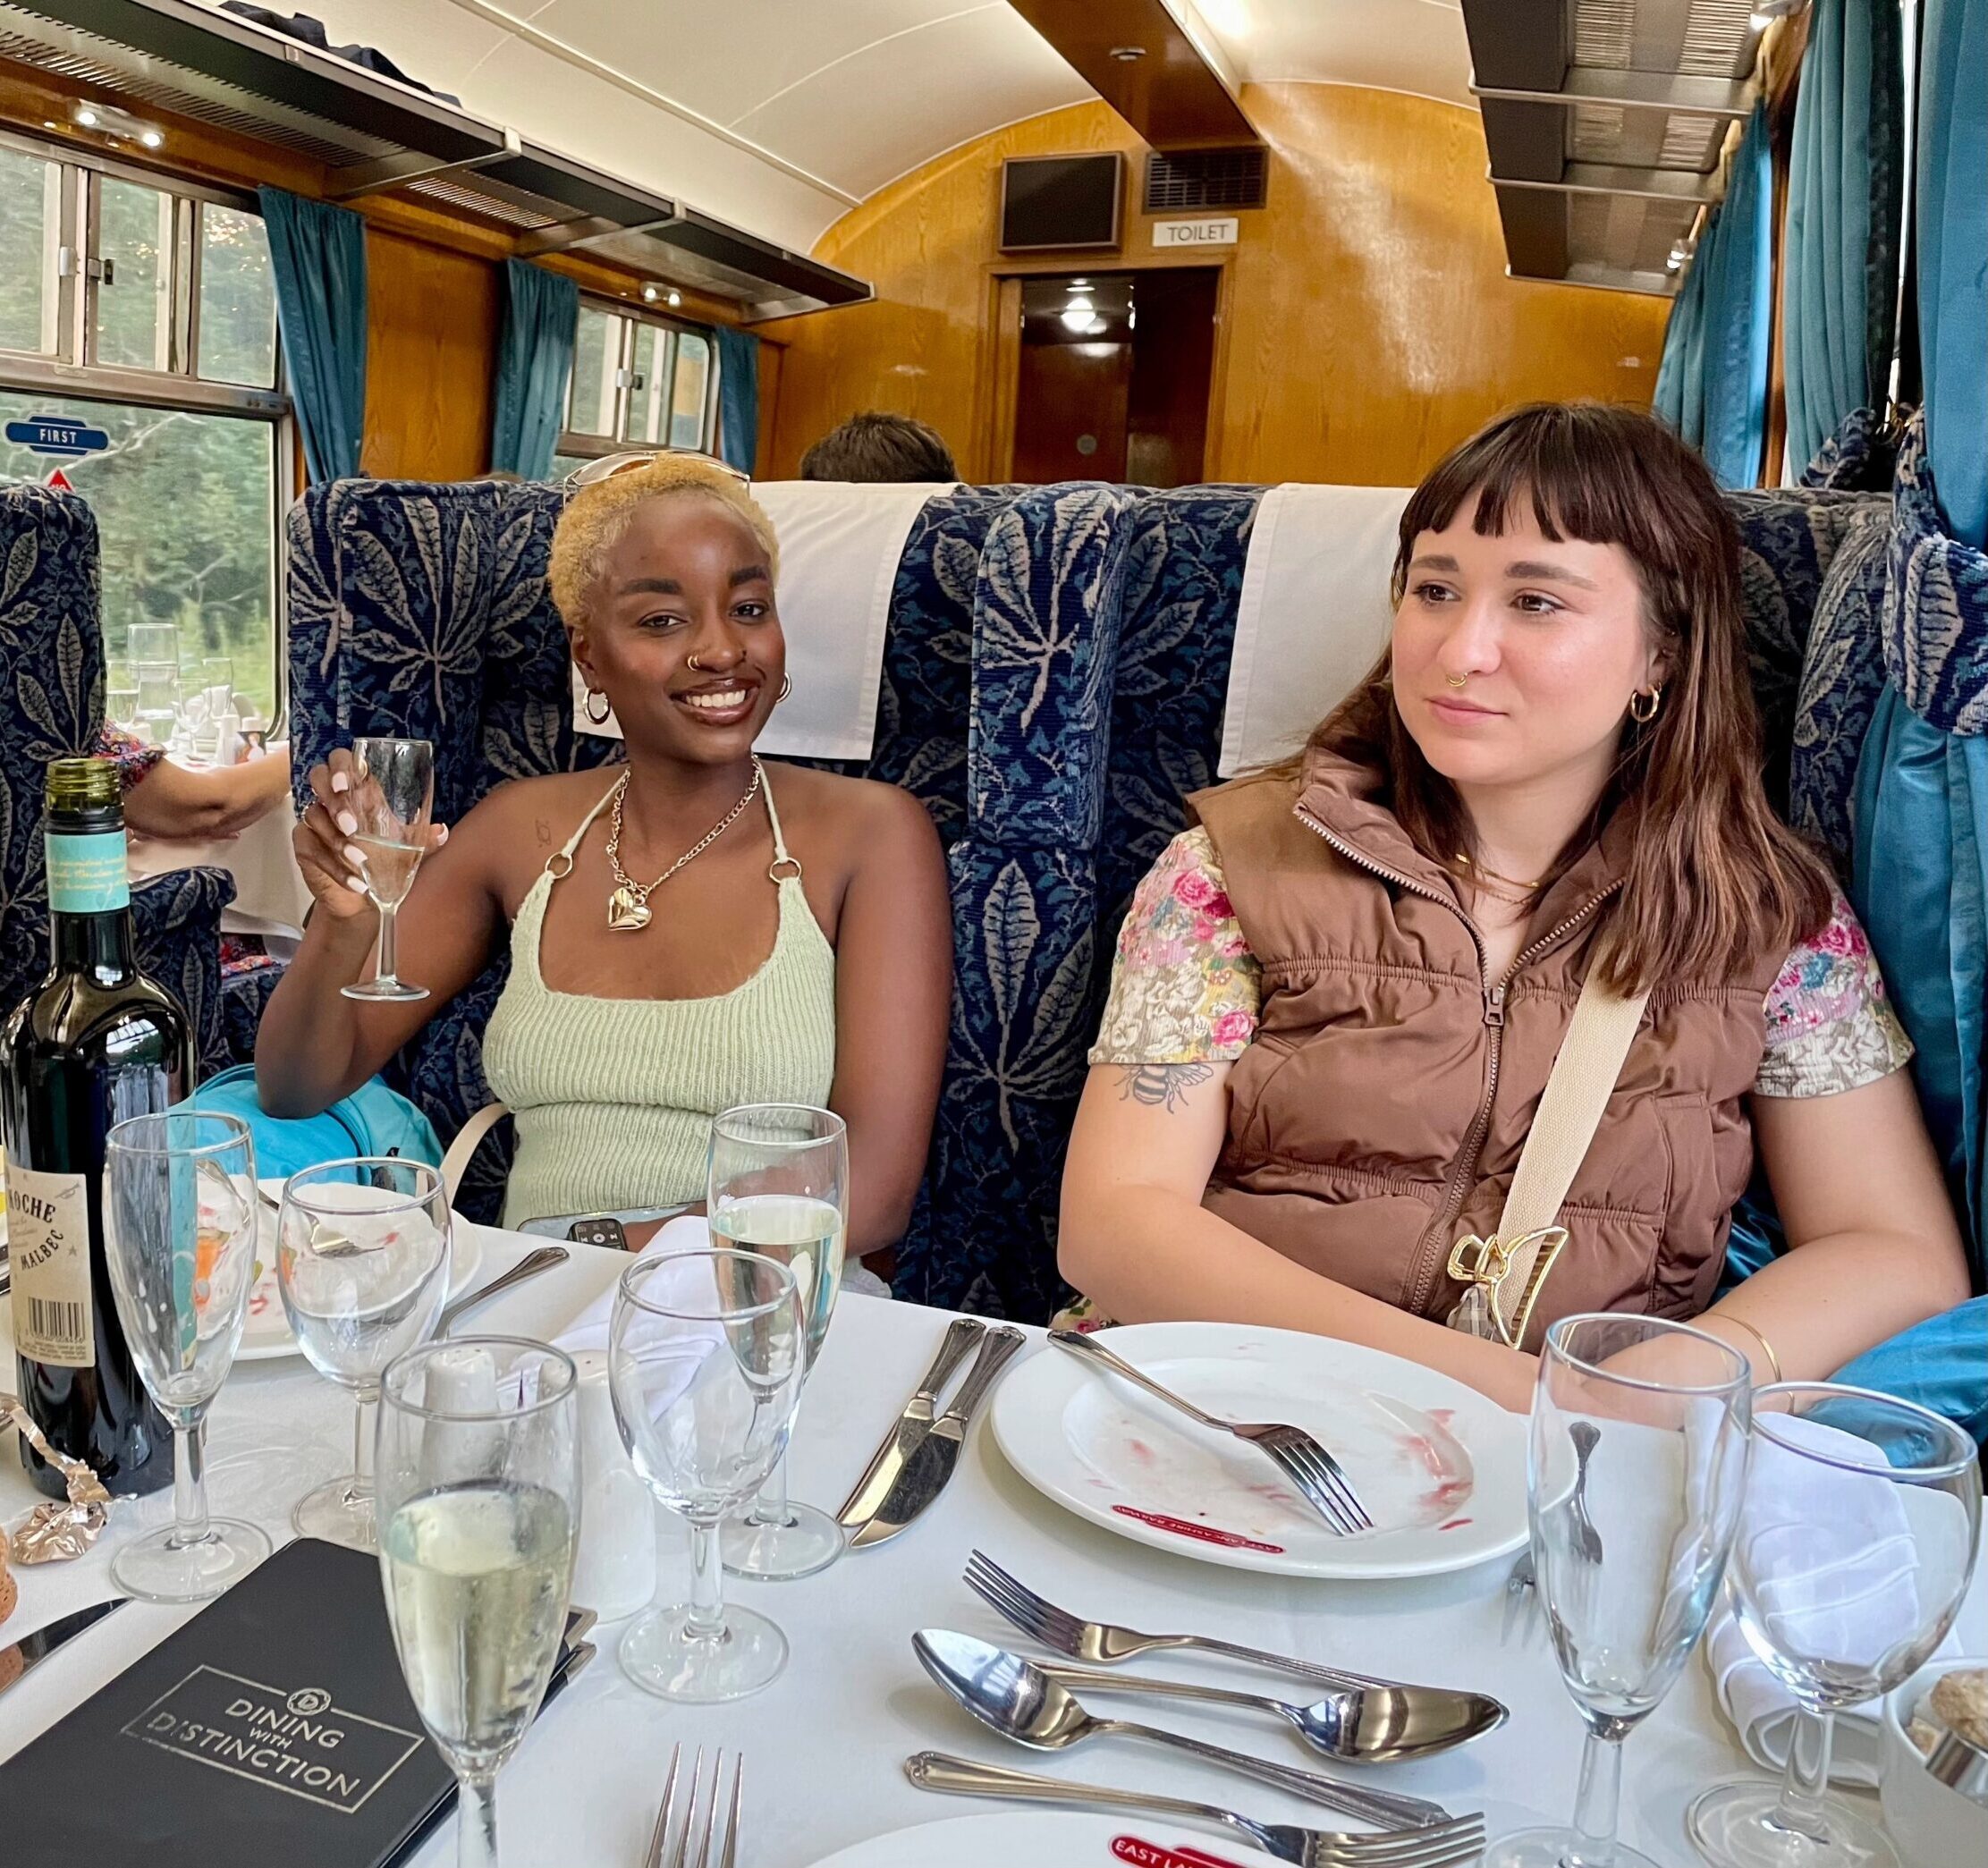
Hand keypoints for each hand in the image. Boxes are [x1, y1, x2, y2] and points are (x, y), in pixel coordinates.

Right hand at [295, 746, 447, 920]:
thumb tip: (441, 831)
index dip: (340, 766)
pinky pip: (311, 849)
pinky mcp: (304, 845)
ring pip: (314, 817)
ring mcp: (314, 820)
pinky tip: (355, 881)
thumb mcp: (406, 848)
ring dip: (337, 841)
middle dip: (334, 800)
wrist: (363, 896)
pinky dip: (334, 867)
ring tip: (360, 860)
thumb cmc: (382, 859)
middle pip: (317, 777)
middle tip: (351, 825)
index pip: (340, 760)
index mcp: (358, 789)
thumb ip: (423, 839)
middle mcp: (332, 799)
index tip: (346, 784)